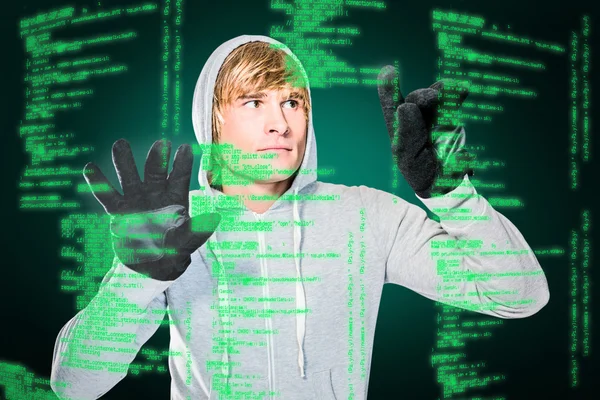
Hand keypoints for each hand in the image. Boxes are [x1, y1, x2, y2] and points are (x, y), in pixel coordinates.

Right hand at [83, 139, 220, 280]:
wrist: (151, 266)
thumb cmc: (173, 250)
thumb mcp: (186, 242)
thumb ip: (197, 231)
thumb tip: (215, 218)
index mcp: (175, 197)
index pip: (180, 176)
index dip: (182, 163)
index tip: (184, 148)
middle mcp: (155, 193)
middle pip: (155, 171)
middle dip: (157, 157)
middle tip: (161, 143)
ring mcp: (136, 199)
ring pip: (129, 176)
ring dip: (124, 161)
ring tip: (120, 144)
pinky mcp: (118, 211)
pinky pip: (107, 195)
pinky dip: (98, 182)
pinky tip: (89, 167)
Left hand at [377, 65, 475, 197]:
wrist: (446, 183)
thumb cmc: (421, 172)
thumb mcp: (410, 158)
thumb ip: (408, 133)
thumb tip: (405, 106)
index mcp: (400, 129)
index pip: (392, 107)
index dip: (389, 90)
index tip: (389, 71)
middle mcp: (416, 119)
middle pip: (417, 100)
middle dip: (424, 96)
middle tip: (434, 97)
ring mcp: (435, 118)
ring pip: (437, 98)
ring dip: (444, 91)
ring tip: (456, 88)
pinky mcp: (453, 121)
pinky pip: (453, 104)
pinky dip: (456, 95)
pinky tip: (463, 89)